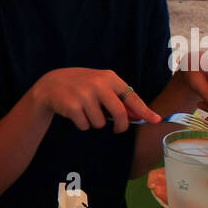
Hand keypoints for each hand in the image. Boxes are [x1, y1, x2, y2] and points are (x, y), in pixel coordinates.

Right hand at [30, 69, 160, 132]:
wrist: (51, 84)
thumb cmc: (81, 86)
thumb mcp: (100, 85)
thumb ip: (117, 98)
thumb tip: (137, 116)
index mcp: (109, 78)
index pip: (132, 97)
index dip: (144, 110)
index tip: (156, 120)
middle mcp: (98, 85)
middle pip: (119, 113)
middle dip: (121, 125)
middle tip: (118, 129)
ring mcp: (85, 95)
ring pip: (100, 123)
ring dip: (95, 123)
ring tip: (86, 112)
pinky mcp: (72, 107)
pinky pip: (85, 126)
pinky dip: (82, 124)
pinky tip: (75, 113)